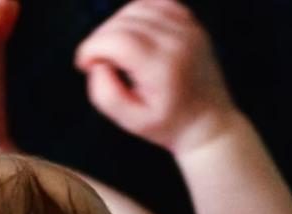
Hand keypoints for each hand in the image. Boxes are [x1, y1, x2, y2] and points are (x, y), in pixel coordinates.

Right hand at [75, 0, 235, 152]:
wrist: (207, 123)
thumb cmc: (167, 124)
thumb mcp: (130, 121)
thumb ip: (105, 94)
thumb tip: (97, 64)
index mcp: (163, 67)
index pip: (117, 40)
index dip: (91, 48)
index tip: (83, 65)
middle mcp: (178, 42)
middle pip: (123, 22)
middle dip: (99, 39)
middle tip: (97, 63)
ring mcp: (188, 29)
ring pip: (136, 8)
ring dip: (115, 25)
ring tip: (113, 51)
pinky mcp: (191, 24)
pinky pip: (156, 3)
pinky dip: (136, 14)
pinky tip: (130, 34)